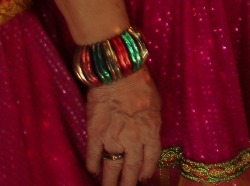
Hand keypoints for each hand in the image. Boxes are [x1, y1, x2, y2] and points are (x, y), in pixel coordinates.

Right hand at [85, 70, 160, 185]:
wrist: (118, 75)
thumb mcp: (156, 105)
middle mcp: (133, 140)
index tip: (143, 178)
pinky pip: (94, 155)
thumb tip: (148, 135)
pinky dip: (93, 165)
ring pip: (112, 166)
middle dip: (128, 183)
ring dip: (110, 180)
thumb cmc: (141, 85)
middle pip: (131, 168)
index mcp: (151, 131)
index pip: (151, 158)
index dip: (146, 170)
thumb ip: (151, 124)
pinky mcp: (95, 134)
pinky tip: (93, 170)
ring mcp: (113, 138)